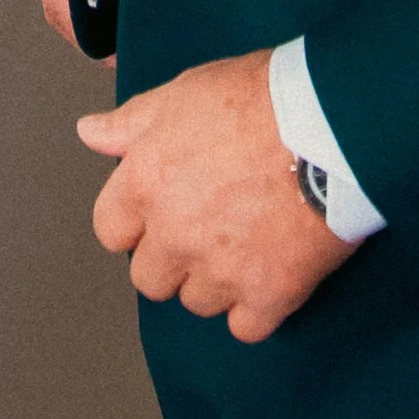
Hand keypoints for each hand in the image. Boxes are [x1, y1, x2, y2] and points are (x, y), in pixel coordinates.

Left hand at [79, 49, 356, 342]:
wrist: (330, 125)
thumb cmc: (260, 98)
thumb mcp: (183, 92)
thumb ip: (131, 122)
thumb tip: (89, 132)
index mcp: (146, 181)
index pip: (110, 231)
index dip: (133, 223)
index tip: (156, 215)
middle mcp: (174, 233)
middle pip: (149, 279)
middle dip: (171, 258)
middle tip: (206, 229)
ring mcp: (220, 269)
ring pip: (197, 302)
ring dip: (214, 282)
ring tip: (245, 242)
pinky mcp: (268, 294)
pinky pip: (244, 327)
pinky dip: (255, 308)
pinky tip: (269, 273)